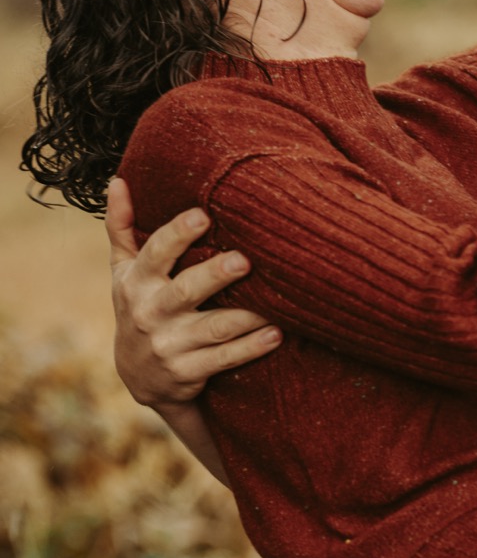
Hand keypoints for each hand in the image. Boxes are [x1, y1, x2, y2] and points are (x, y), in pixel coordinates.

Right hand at [107, 175, 281, 405]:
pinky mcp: (188, 372)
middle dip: (214, 276)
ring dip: (246, 316)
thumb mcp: (123, 272)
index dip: (178, 234)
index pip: (156, 253)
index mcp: (137, 282)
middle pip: (186, 290)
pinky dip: (251, 348)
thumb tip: (118, 181)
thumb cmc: (139, 307)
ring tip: (275, 302)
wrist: (139, 376)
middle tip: (243, 260)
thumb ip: (122, 229)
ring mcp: (169, 345)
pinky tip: (276, 334)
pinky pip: (224, 359)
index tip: (203, 215)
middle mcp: (151, 312)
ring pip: (213, 328)